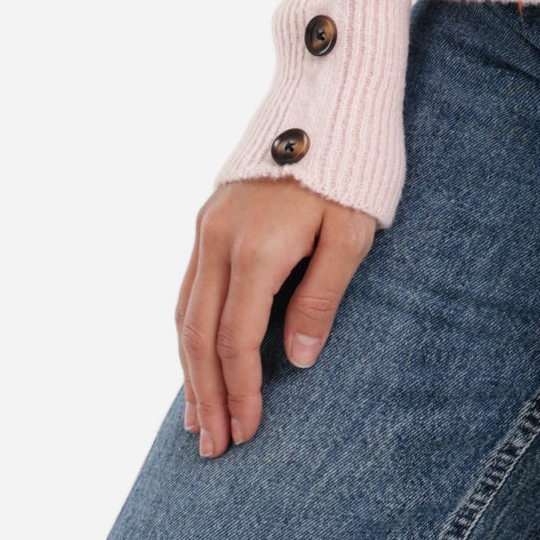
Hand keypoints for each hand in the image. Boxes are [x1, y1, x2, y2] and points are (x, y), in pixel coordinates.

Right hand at [176, 177, 376, 456]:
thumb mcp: (351, 233)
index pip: (236, 340)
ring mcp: (209, 225)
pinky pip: (189, 285)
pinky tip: (194, 355)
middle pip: (199, 335)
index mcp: (256, 248)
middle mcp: (220, 239)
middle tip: (211, 446)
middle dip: (206, 395)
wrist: (328, 92)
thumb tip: (296, 361)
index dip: (241, 391)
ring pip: (185, 312)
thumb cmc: (354, 165)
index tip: (248, 432)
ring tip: (196, 416)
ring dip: (188, 369)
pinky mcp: (209, 214)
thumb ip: (320, 297)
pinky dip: (188, 329)